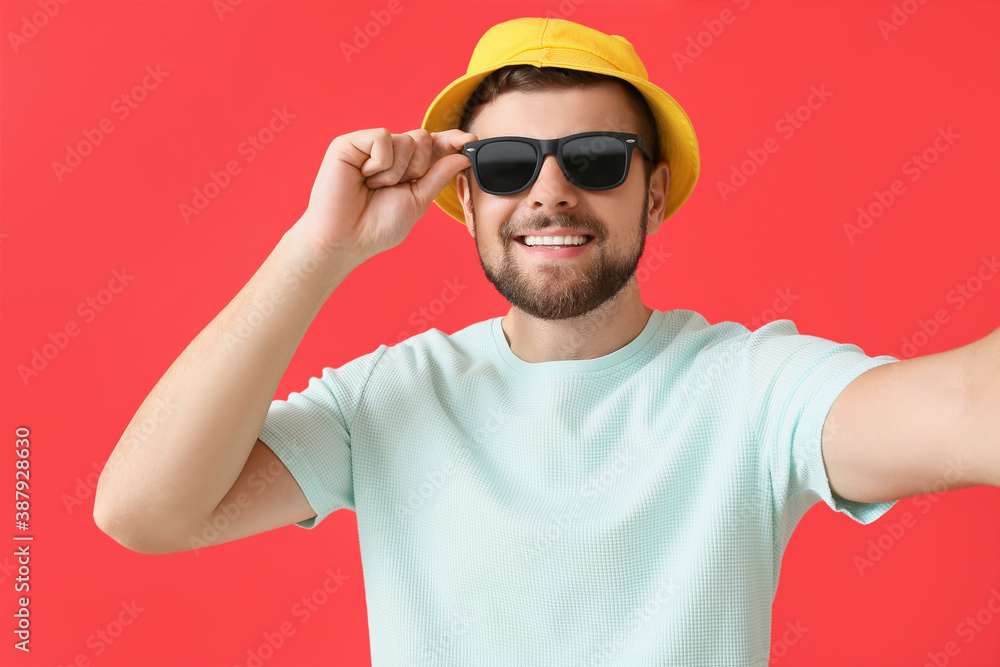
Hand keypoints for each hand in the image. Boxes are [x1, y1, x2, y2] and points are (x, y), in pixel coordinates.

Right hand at [291, 127, 476, 262]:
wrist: (346, 240)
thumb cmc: (377, 226)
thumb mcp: (417, 201)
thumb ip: (439, 176)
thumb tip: (462, 156)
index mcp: (404, 168)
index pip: (433, 146)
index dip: (451, 140)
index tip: (472, 140)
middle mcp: (388, 154)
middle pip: (423, 138)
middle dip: (418, 167)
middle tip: (395, 187)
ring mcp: (368, 147)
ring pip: (405, 139)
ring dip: (396, 171)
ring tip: (373, 187)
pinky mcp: (350, 143)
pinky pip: (383, 137)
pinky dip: (380, 162)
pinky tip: (363, 177)